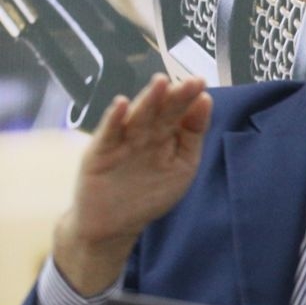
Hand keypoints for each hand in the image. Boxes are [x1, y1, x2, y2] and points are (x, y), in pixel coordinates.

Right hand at [53, 74, 212, 295]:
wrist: (114, 223)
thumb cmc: (150, 193)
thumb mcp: (182, 165)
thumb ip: (193, 135)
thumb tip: (206, 101)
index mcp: (165, 134)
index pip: (179, 112)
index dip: (189, 99)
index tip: (200, 84)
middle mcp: (144, 133)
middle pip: (161, 111)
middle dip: (175, 96)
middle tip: (190, 81)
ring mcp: (122, 141)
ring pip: (137, 117)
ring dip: (148, 100)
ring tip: (160, 83)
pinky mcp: (100, 152)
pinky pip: (108, 134)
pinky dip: (114, 120)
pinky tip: (121, 105)